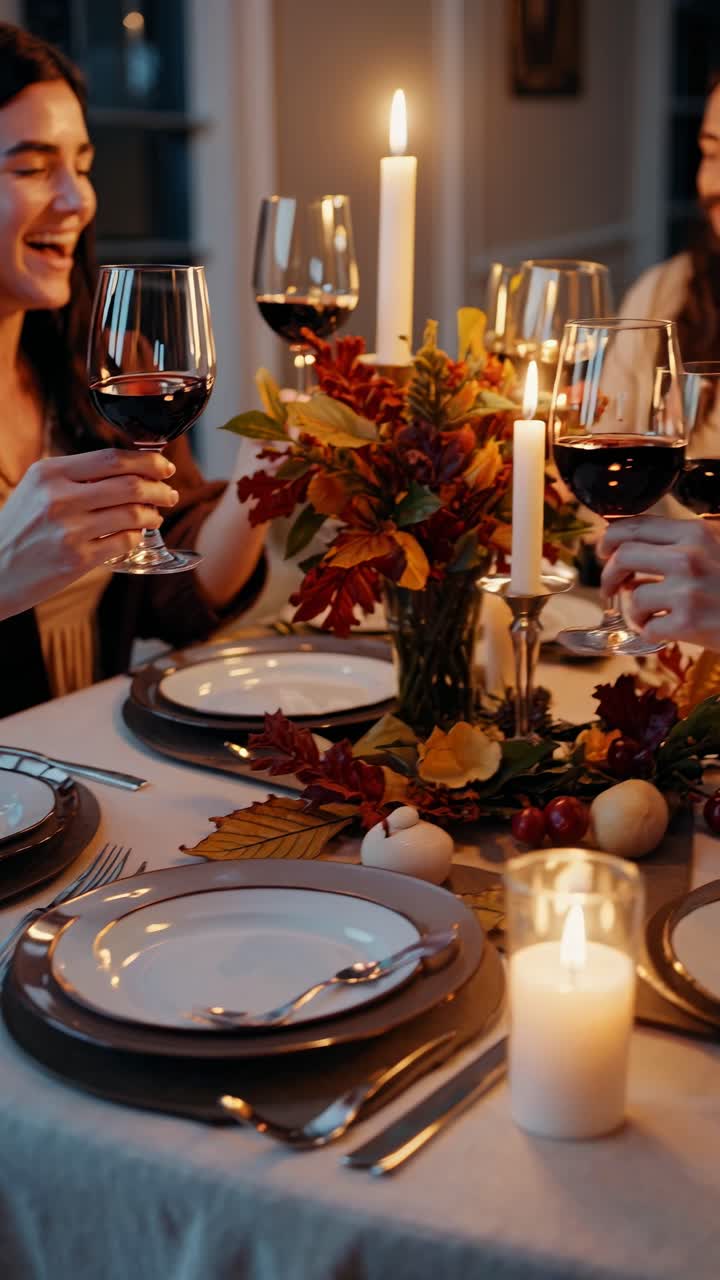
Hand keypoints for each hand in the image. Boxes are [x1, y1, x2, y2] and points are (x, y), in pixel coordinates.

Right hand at [0, 448, 178, 619]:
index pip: (112, 459)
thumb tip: (129, 469)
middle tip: (169, 494)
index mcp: (50, 473)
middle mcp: (59, 498)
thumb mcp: (37, 489)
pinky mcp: (77, 560)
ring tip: (154, 516)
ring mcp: (69, 530)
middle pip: (130, 485)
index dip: (147, 462)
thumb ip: (75, 476)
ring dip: (152, 515)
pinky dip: (137, 537)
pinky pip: (125, 542)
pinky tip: (135, 535)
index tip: (164, 467)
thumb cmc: (19, 528)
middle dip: (159, 489)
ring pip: (133, 515)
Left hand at [599, 516, 719, 647]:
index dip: (609, 538)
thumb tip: (635, 539)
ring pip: (633, 596)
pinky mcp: (688, 623)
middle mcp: (689, 556)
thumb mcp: (719, 545)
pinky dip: (650, 632)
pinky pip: (647, 627)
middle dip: (609, 574)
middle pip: (622, 556)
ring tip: (651, 614)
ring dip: (635, 609)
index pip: (634, 525)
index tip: (604, 551)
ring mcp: (687, 590)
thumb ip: (687, 540)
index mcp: (697, 532)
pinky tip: (666, 630)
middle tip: (611, 588)